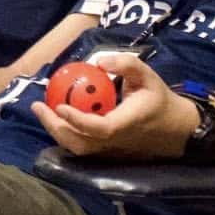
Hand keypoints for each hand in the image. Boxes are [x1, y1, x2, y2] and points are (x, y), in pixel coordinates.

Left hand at [31, 52, 198, 159]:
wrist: (178, 129)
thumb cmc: (160, 100)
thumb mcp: (148, 75)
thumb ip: (127, 64)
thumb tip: (100, 61)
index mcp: (127, 124)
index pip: (99, 129)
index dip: (77, 120)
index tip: (58, 105)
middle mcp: (117, 142)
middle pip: (81, 144)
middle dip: (55, 127)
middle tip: (37, 106)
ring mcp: (112, 152)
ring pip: (79, 149)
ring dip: (57, 131)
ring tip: (42, 111)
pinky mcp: (109, 154)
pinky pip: (83, 148)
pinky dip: (66, 135)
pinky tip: (56, 118)